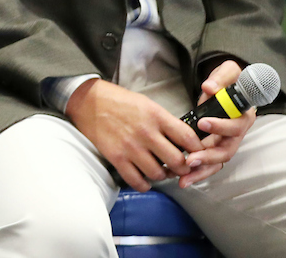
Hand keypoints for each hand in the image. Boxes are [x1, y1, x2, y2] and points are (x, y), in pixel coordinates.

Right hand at [65, 79, 202, 191]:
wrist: (88, 100)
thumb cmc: (119, 101)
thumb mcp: (147, 104)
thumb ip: (165, 122)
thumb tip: (183, 141)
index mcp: (156, 116)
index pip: (188, 138)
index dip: (198, 150)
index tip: (196, 153)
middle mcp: (146, 133)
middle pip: (178, 162)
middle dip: (183, 167)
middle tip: (180, 166)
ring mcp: (131, 147)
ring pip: (159, 174)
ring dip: (162, 175)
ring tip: (159, 169)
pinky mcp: (116, 158)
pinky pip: (137, 181)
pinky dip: (144, 184)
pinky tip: (144, 177)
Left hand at [178, 60, 255, 187]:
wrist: (225, 86)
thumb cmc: (228, 80)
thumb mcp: (228, 72)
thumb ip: (221, 78)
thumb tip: (209, 88)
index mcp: (243, 116)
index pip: (236, 126)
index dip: (221, 126)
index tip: (202, 123)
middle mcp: (237, 133)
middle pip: (226, 150)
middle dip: (208, 157)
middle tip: (189, 160)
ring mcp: (225, 142)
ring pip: (217, 162)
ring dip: (201, 171)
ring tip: (183, 178)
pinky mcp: (213, 146)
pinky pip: (207, 163)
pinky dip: (196, 171)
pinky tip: (181, 178)